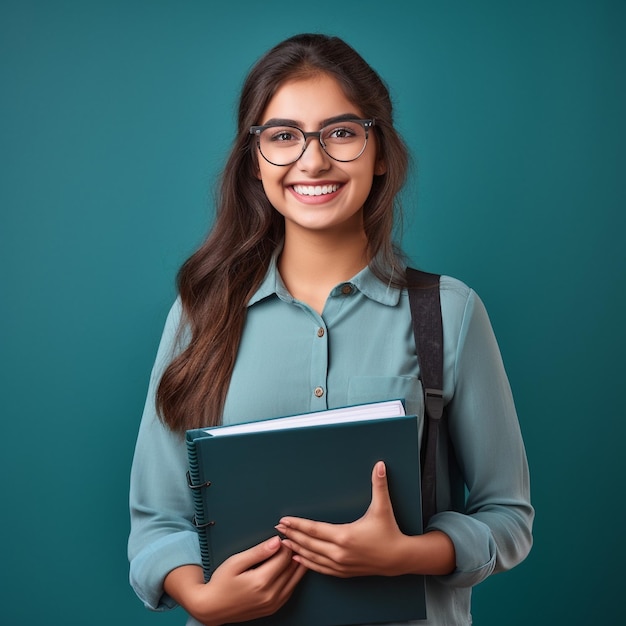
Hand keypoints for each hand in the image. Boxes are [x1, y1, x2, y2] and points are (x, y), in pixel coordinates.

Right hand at [164, 536, 306, 625]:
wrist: (212, 608)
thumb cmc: (221, 583)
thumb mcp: (236, 562)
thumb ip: (258, 551)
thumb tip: (276, 541)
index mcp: (261, 582)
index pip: (284, 556)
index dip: (286, 543)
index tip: (283, 534)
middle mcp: (271, 595)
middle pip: (292, 566)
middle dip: (292, 550)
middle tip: (288, 539)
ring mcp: (273, 604)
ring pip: (295, 578)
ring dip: (296, 563)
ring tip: (291, 550)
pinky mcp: (274, 608)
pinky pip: (291, 589)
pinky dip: (293, 576)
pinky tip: (289, 566)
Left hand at [275, 461, 410, 577]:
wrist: (399, 558)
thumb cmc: (389, 532)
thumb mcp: (383, 507)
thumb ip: (379, 485)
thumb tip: (380, 465)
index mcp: (345, 536)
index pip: (314, 529)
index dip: (297, 524)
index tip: (284, 520)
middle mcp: (339, 552)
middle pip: (308, 543)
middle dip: (291, 535)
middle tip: (277, 529)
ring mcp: (340, 564)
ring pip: (312, 557)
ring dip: (296, 549)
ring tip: (283, 543)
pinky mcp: (343, 572)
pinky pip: (320, 569)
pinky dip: (307, 563)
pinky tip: (298, 559)